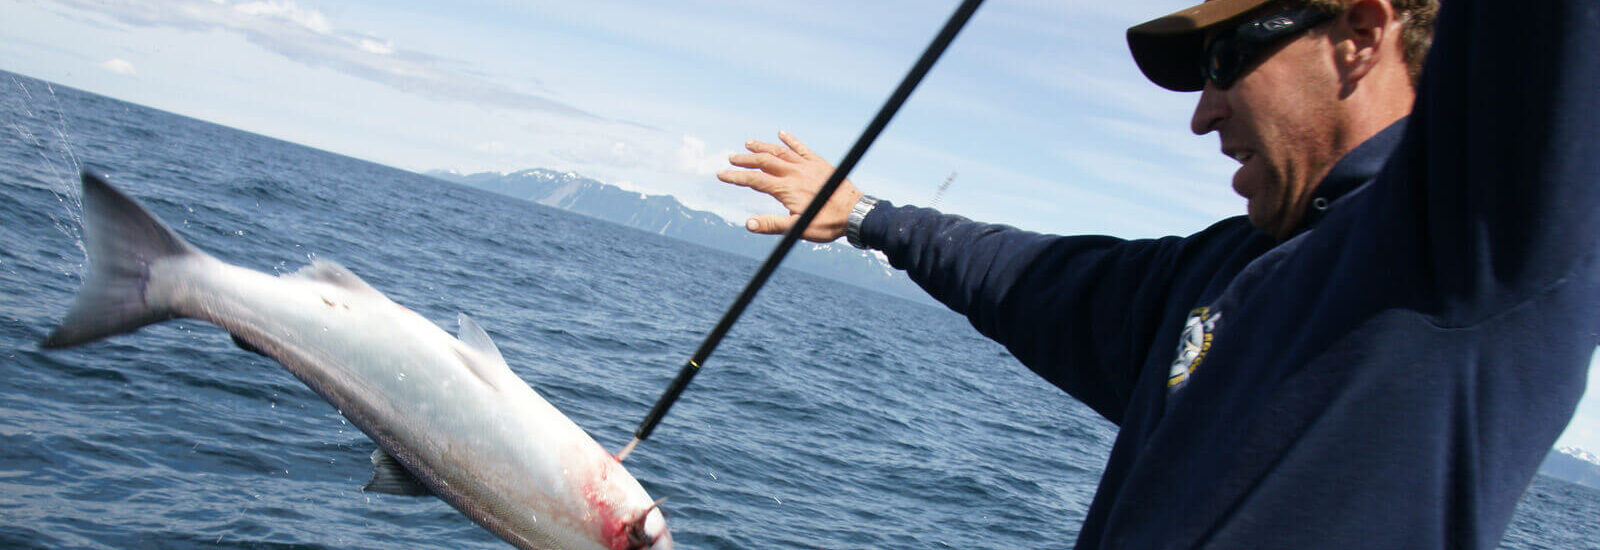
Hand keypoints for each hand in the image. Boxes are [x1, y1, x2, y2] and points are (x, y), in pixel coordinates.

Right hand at [717, 131, 863, 242]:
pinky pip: (801, 147)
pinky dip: (790, 140)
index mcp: (786, 189)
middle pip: (764, 161)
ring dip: (763, 147)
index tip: (721, 174)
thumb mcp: (797, 229)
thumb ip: (772, 225)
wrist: (855, 212)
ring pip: (780, 151)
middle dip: (746, 159)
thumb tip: (748, 224)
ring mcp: (807, 165)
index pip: (755, 180)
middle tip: (731, 158)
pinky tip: (781, 133)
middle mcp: (794, 173)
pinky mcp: (819, 163)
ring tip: (748, 143)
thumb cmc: (827, 223)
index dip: (736, 177)